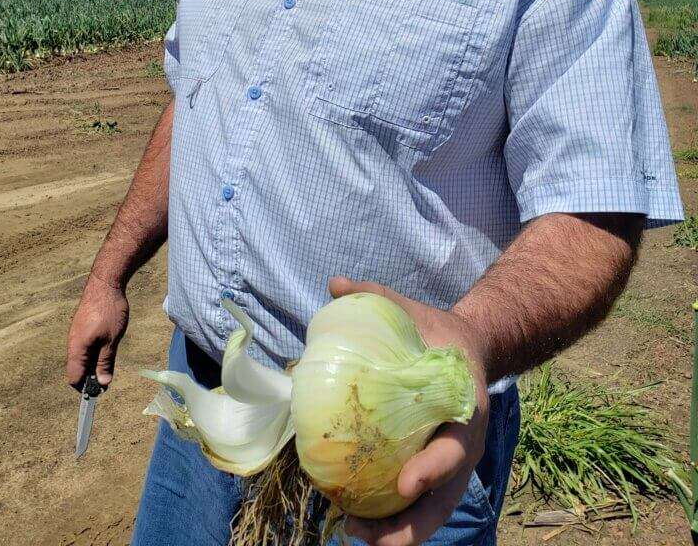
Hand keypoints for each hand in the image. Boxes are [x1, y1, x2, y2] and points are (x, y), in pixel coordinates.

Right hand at [65, 273, 129, 390]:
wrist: (105, 284)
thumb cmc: (109, 311)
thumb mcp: (111, 340)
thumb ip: (106, 362)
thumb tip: (103, 383)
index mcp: (77, 348)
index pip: (74, 378)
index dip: (84, 388)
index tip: (99, 392)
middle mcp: (72, 342)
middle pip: (77, 369)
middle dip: (89, 377)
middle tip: (107, 377)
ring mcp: (76, 333)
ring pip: (81, 357)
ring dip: (92, 364)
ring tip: (108, 362)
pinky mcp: (81, 326)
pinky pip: (83, 346)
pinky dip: (92, 352)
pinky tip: (105, 348)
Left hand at [327, 276, 489, 545]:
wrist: (469, 349)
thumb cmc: (436, 332)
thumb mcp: (414, 311)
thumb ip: (378, 296)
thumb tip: (335, 283)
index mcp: (465, 410)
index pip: (454, 449)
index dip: (433, 469)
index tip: (407, 483)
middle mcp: (463, 445)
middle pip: (444, 500)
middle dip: (412, 526)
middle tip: (371, 537)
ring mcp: (451, 465)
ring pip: (431, 513)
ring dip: (398, 534)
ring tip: (356, 537)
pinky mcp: (436, 472)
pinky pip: (417, 505)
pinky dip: (392, 520)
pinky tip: (356, 526)